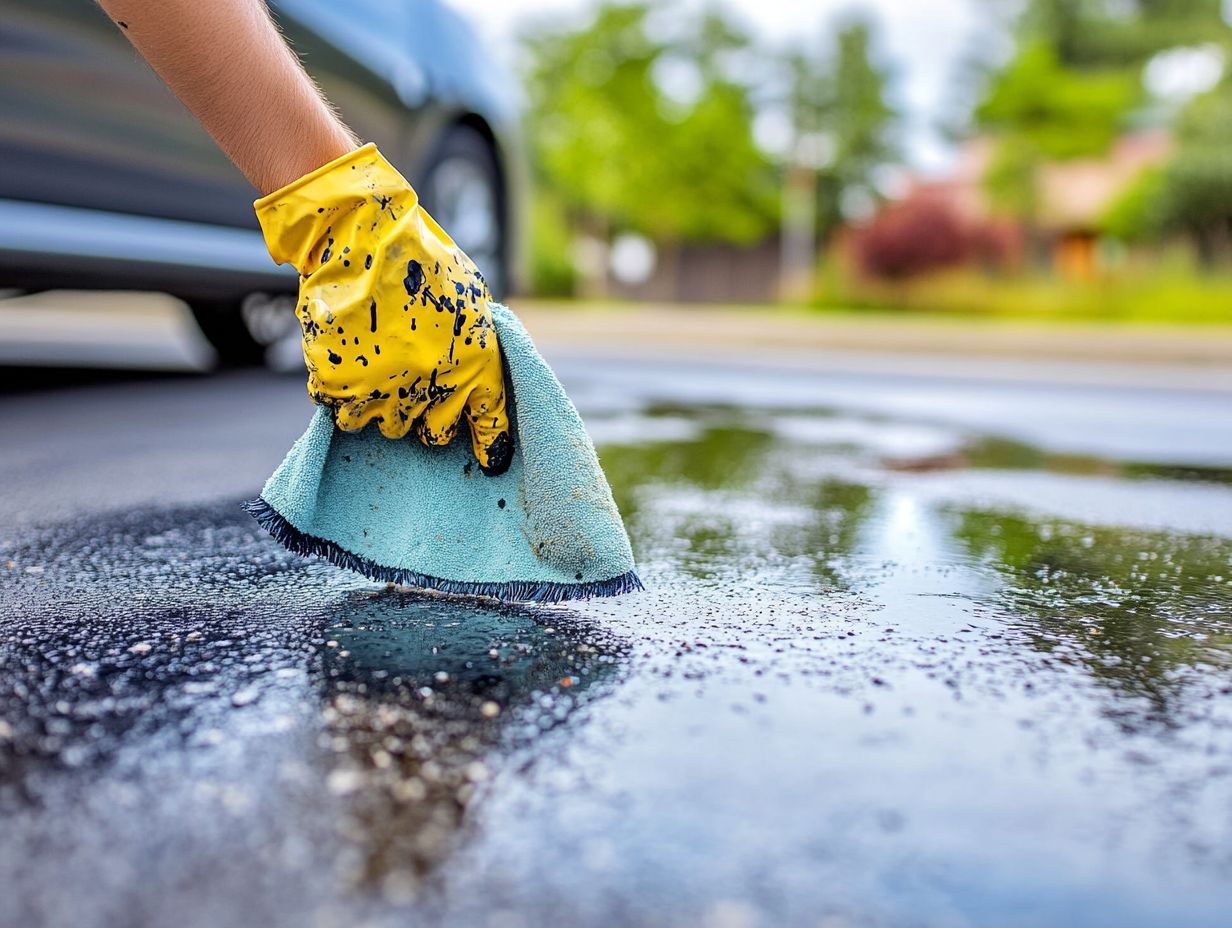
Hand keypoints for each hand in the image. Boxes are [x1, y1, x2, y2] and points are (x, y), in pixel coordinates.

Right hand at [254, 144, 511, 474]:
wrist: (362, 235)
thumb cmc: (421, 259)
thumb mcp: (470, 299)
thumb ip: (476, 344)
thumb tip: (480, 379)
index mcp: (475, 364)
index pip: (489, 423)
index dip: (488, 442)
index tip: (488, 458)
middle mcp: (433, 386)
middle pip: (430, 434)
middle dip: (423, 413)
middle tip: (410, 384)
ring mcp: (383, 389)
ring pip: (384, 426)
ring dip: (380, 405)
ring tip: (376, 369)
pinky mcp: (339, 385)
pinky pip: (340, 412)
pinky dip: (341, 393)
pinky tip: (347, 361)